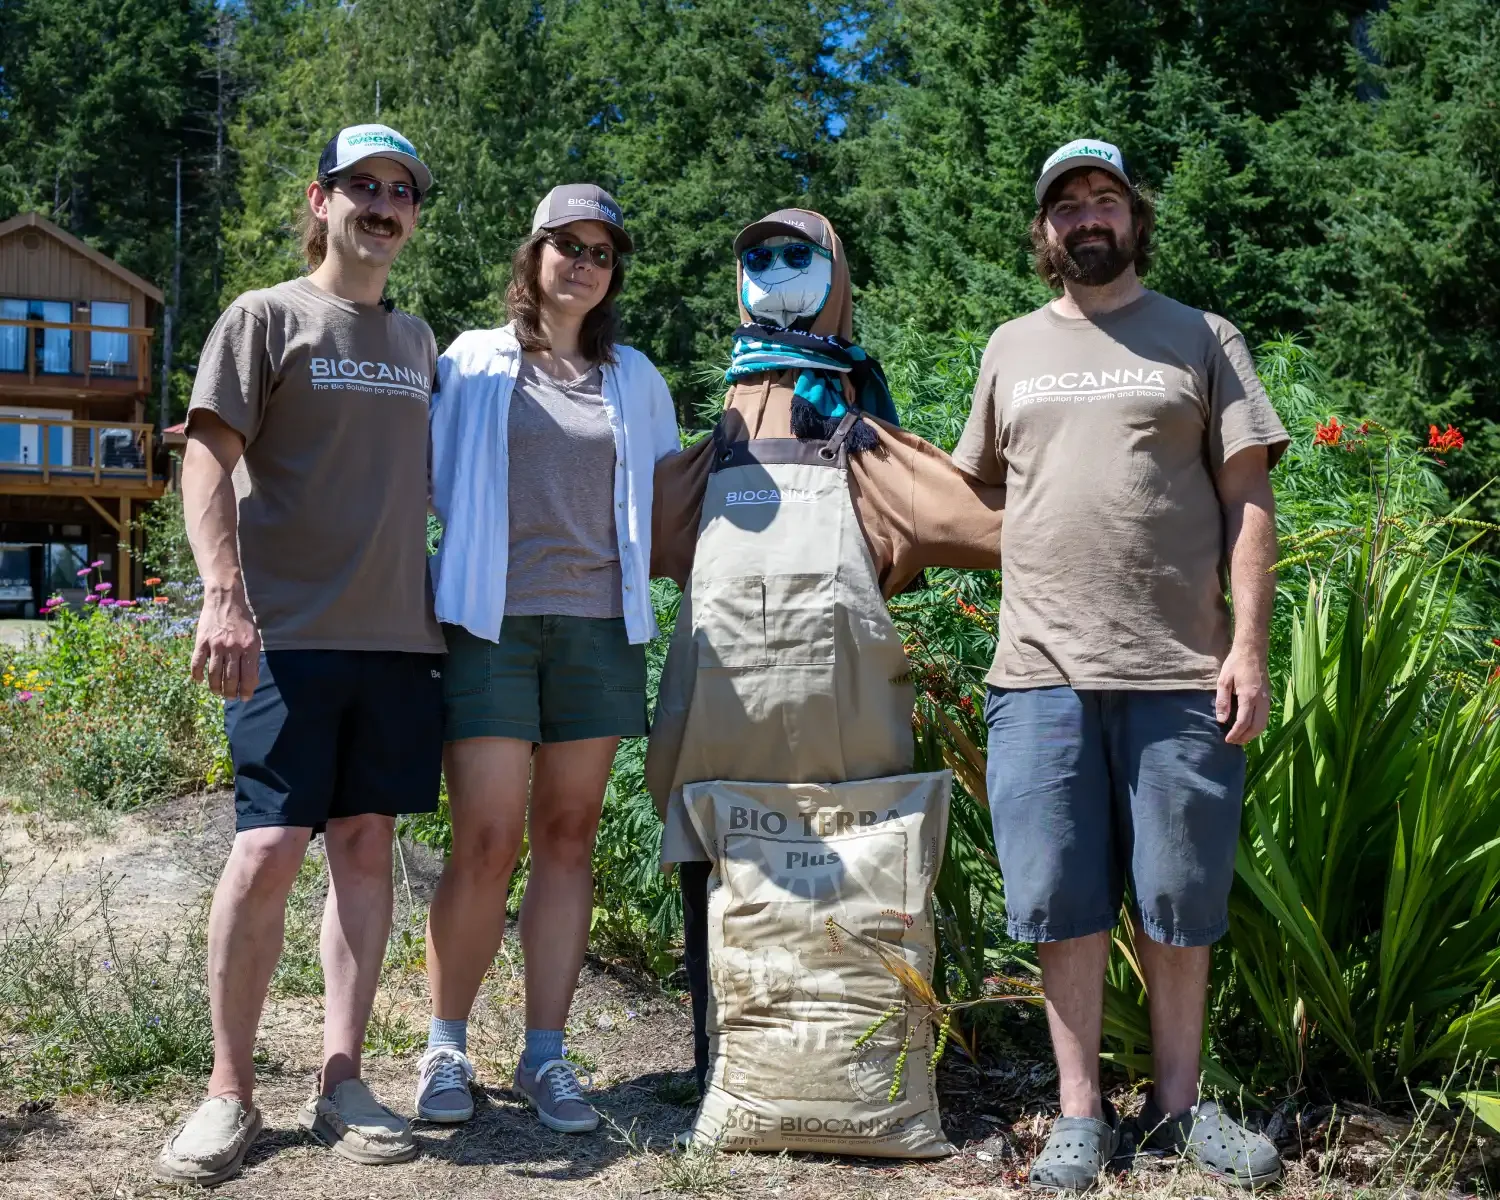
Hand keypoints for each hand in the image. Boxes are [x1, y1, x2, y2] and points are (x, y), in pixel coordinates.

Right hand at [191, 586, 261, 701]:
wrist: (225, 600)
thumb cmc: (243, 621)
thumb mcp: (255, 637)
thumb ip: (253, 657)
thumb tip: (251, 679)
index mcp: (249, 648)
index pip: (249, 676)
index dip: (247, 690)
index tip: (245, 698)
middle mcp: (233, 648)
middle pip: (230, 678)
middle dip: (230, 692)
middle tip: (230, 698)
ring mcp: (216, 645)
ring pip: (214, 674)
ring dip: (215, 687)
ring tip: (217, 692)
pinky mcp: (202, 641)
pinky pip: (197, 663)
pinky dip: (197, 675)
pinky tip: (199, 681)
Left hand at [1216, 643, 1270, 744]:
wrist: (1252, 652)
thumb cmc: (1235, 665)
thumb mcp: (1223, 681)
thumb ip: (1223, 701)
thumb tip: (1221, 720)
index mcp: (1249, 696)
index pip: (1244, 722)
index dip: (1236, 733)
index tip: (1227, 740)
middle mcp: (1261, 700)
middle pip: (1256, 727)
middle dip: (1245, 737)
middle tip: (1233, 742)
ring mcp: (1267, 699)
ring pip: (1263, 724)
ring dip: (1252, 734)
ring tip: (1240, 738)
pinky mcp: (1268, 698)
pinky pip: (1265, 717)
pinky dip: (1257, 726)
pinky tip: (1248, 727)